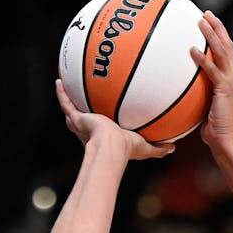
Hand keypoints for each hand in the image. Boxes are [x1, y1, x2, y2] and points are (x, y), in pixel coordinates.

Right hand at [54, 81, 173, 160]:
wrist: (110, 148)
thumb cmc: (126, 150)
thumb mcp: (146, 148)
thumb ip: (158, 148)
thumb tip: (173, 146)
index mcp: (106, 136)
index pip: (104, 127)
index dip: (104, 121)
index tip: (108, 112)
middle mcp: (91, 130)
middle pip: (86, 117)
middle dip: (84, 109)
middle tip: (86, 97)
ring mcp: (82, 124)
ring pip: (73, 109)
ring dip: (69, 98)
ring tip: (67, 84)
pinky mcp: (76, 119)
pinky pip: (66, 103)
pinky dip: (61, 93)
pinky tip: (58, 81)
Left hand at [191, 11, 232, 146]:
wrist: (227, 142)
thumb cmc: (215, 131)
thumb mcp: (206, 108)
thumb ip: (199, 95)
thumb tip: (182, 91)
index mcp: (232, 80)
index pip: (228, 52)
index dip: (220, 35)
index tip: (210, 21)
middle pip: (228, 45)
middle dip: (217, 27)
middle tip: (206, 13)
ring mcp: (232, 83)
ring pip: (223, 52)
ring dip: (211, 35)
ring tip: (200, 21)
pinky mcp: (225, 90)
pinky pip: (212, 71)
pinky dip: (201, 59)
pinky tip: (190, 49)